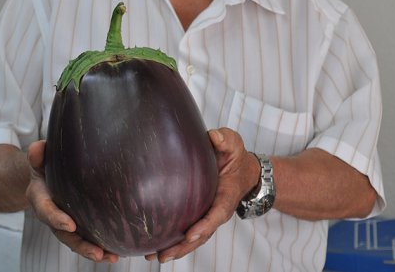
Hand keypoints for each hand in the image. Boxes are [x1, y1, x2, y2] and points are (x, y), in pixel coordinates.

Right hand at [26, 141, 119, 263]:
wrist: (44, 175)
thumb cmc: (44, 166)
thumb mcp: (38, 159)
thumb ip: (37, 154)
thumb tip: (39, 147)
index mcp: (40, 199)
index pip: (46, 211)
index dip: (56, 219)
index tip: (70, 224)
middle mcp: (53, 216)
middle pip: (64, 235)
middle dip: (80, 245)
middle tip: (96, 252)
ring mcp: (66, 222)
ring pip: (78, 241)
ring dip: (93, 251)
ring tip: (110, 257)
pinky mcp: (79, 225)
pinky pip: (88, 238)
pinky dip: (101, 248)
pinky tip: (117, 253)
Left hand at [146, 127, 259, 262]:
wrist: (242, 169)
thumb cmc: (234, 155)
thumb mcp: (233, 143)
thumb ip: (225, 140)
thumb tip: (214, 137)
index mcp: (226, 196)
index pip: (217, 214)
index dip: (205, 226)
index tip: (190, 235)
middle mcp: (217, 211)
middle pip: (202, 235)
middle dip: (183, 247)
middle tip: (163, 255)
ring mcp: (208, 216)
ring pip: (193, 239)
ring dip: (174, 249)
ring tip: (153, 257)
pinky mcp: (198, 216)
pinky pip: (186, 232)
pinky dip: (173, 242)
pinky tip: (153, 249)